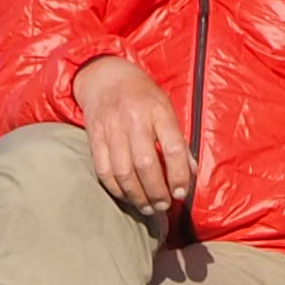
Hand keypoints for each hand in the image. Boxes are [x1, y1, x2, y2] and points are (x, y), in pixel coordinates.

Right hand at [74, 56, 192, 218]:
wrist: (106, 77)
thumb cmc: (143, 97)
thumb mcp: (166, 110)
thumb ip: (178, 141)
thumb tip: (191, 173)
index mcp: (157, 111)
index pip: (173, 148)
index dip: (179, 175)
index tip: (180, 192)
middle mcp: (133, 119)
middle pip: (145, 164)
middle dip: (157, 191)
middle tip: (164, 205)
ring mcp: (111, 128)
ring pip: (123, 172)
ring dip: (137, 196)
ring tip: (148, 207)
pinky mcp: (94, 138)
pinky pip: (104, 171)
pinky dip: (117, 190)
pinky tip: (128, 197)